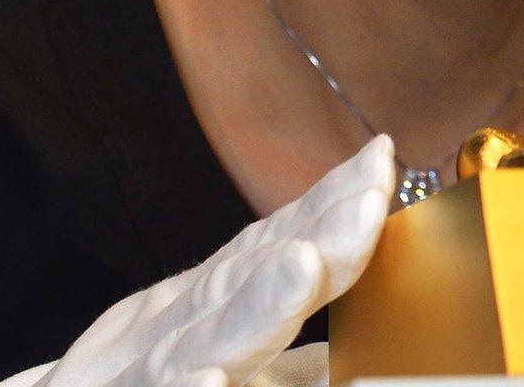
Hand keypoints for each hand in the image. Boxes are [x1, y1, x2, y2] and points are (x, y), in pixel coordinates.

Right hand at [0, 136, 395, 386]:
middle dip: (316, 233)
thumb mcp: (222, 368)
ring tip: (304, 266)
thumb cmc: (141, 386)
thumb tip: (354, 353)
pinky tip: (212, 381)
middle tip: (370, 197)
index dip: (328, 202)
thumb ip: (290, 367)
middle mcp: (182, 327)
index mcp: (215, 310)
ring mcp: (148, 371)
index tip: (382, 159)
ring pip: (210, 338)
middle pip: (255, 275)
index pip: (277, 243)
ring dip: (260, 302)